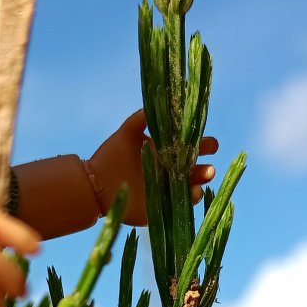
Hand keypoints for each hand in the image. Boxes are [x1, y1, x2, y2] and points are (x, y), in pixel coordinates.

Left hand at [86, 109, 218, 226]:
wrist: (95, 183)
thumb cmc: (111, 155)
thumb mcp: (128, 132)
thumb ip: (143, 117)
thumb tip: (162, 101)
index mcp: (166, 151)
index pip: (193, 147)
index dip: (205, 145)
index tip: (212, 145)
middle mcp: (171, 170)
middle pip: (198, 169)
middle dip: (207, 168)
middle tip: (209, 168)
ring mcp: (168, 189)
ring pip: (193, 186)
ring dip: (201, 183)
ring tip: (200, 180)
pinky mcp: (162, 205)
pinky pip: (182, 204)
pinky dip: (190, 199)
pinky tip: (191, 192)